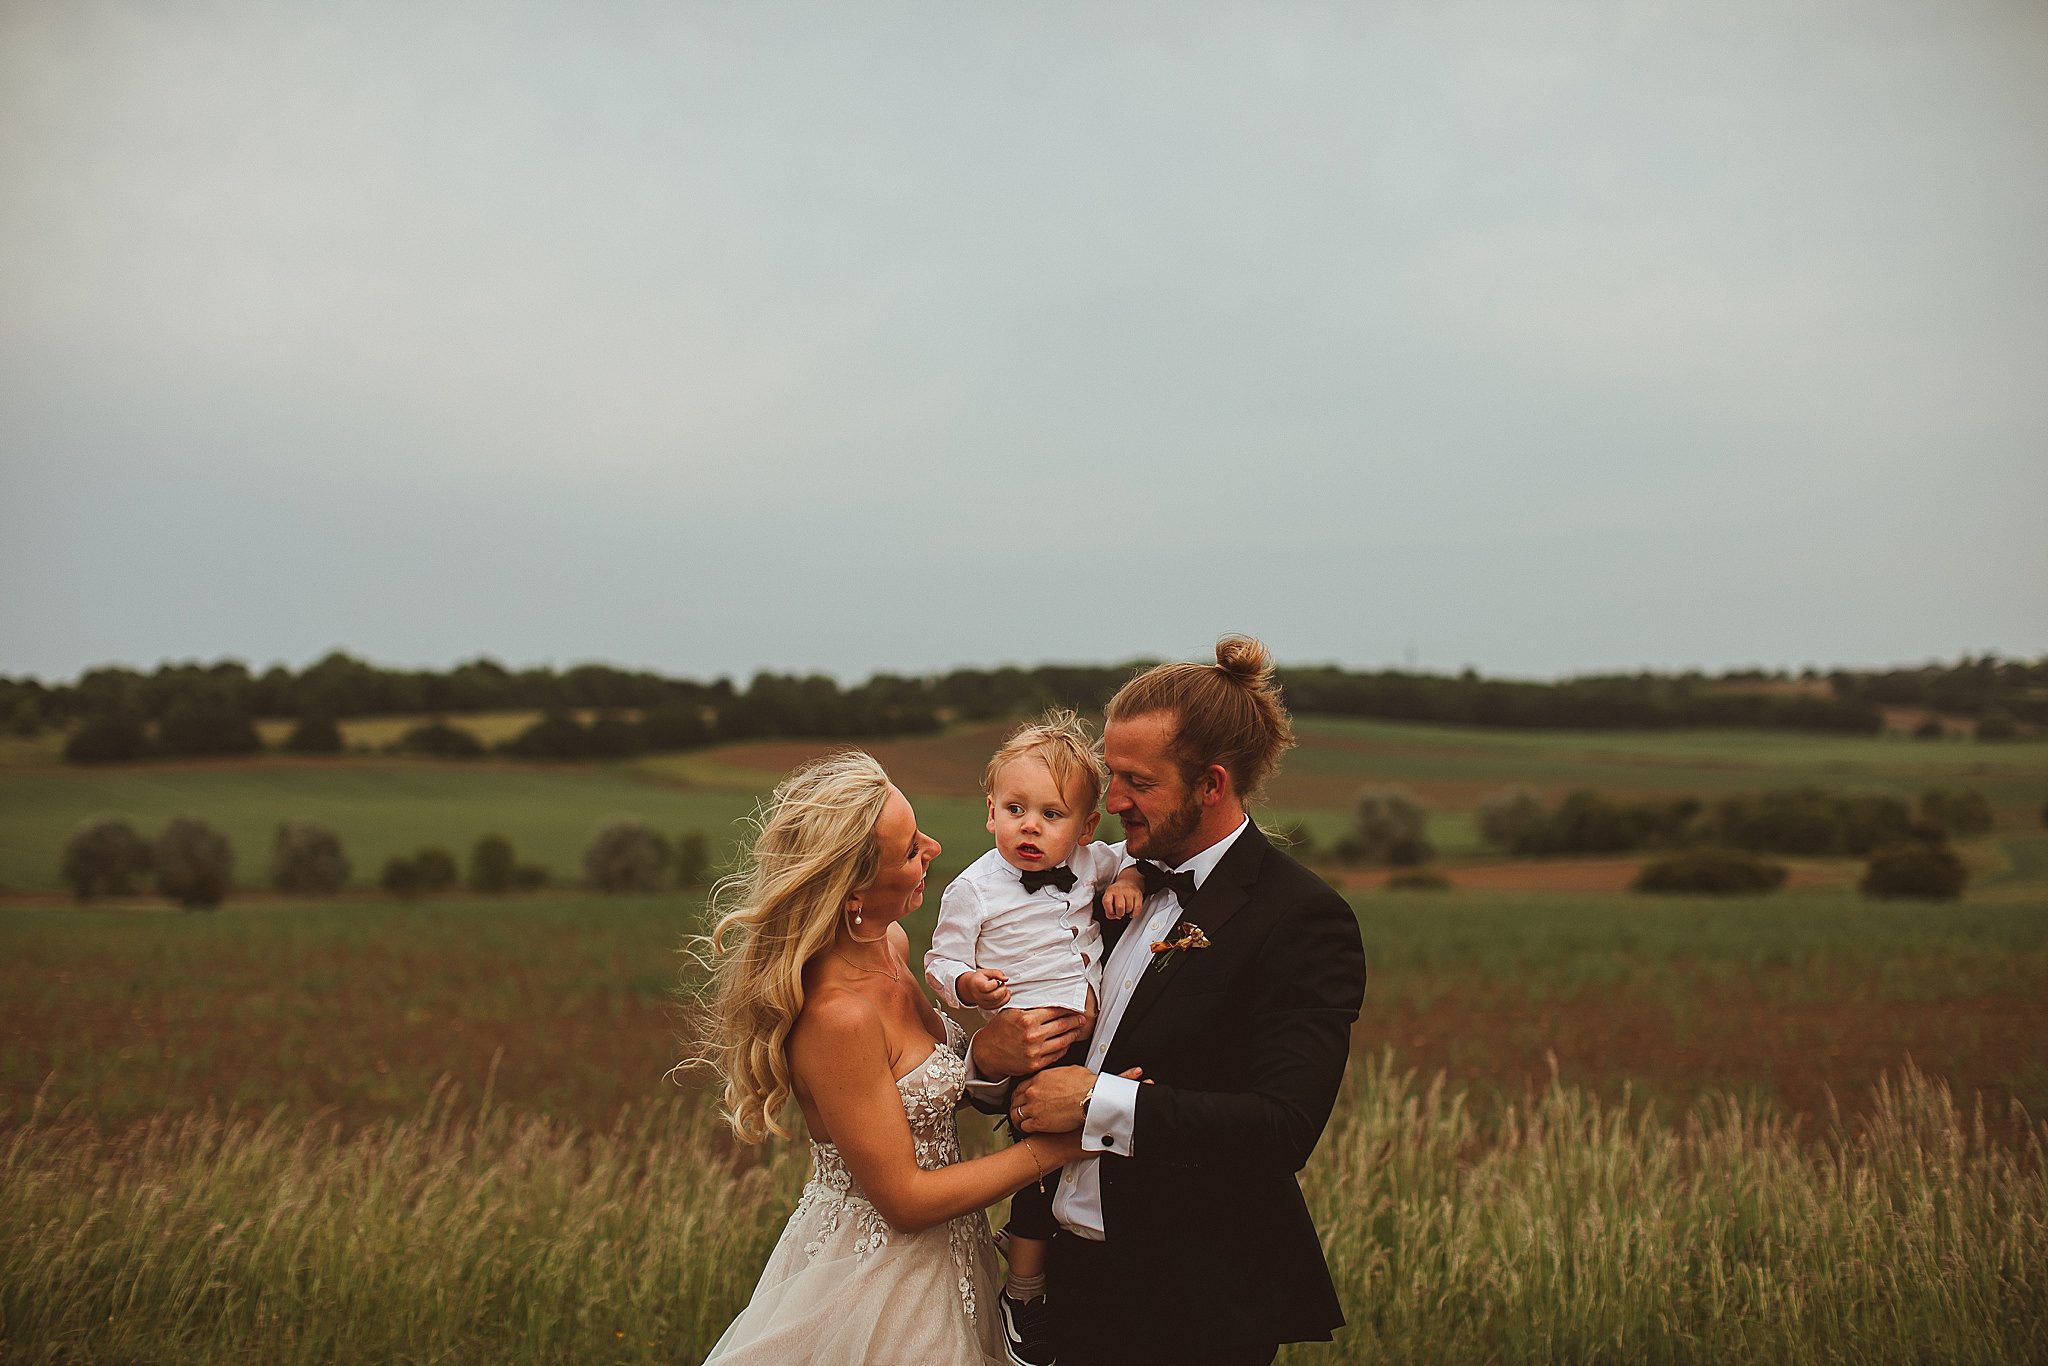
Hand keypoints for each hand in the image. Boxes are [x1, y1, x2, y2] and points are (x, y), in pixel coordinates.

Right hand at [956, 970, 1009, 1009]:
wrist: (970, 987)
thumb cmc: (979, 978)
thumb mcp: (986, 972)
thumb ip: (997, 973)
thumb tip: (1006, 979)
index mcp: (977, 984)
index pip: (987, 987)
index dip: (995, 983)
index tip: (995, 980)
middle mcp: (978, 996)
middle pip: (994, 996)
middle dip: (1002, 989)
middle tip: (1002, 984)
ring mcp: (982, 1003)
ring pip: (998, 1002)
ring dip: (1004, 994)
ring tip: (1001, 988)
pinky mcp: (986, 1007)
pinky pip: (998, 1006)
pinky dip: (1005, 999)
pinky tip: (1004, 993)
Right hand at [970, 1007, 1088, 1080]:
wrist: (987, 1052)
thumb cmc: (998, 1031)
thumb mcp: (1011, 1012)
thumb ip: (1030, 1008)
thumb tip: (1050, 1003)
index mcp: (1027, 1019)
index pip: (1054, 1011)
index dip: (1067, 1009)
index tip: (1073, 1008)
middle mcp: (1032, 1035)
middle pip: (1062, 1025)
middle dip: (1075, 1021)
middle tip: (1081, 1018)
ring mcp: (1035, 1051)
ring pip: (1062, 1041)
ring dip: (1073, 1034)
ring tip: (1078, 1030)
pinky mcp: (1035, 1064)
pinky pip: (1056, 1054)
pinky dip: (1064, 1047)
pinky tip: (1066, 1043)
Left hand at [1011, 1065, 1144, 1133]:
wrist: (1090, 1097)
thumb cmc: (1085, 1084)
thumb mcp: (1069, 1070)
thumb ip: (1058, 1074)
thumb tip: (1062, 1075)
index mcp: (1039, 1079)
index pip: (1020, 1087)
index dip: (1018, 1095)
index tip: (1019, 1099)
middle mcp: (1033, 1092)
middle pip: (1015, 1101)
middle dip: (1015, 1106)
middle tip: (1017, 1111)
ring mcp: (1034, 1108)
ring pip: (1016, 1114)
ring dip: (1017, 1119)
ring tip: (1019, 1123)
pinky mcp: (1039, 1122)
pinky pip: (1024, 1126)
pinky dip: (1024, 1129)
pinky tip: (1027, 1130)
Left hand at [1100, 869, 1146, 919]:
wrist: (1129, 881)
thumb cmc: (1117, 893)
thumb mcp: (1109, 898)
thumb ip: (1108, 909)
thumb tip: (1115, 917)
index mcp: (1110, 891)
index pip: (1107, 902)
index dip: (1109, 911)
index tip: (1112, 913)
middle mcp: (1119, 890)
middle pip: (1120, 907)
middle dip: (1120, 914)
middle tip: (1120, 913)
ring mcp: (1130, 892)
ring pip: (1129, 908)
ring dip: (1127, 912)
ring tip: (1125, 909)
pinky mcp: (1138, 894)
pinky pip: (1137, 908)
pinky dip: (1134, 914)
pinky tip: (1131, 912)